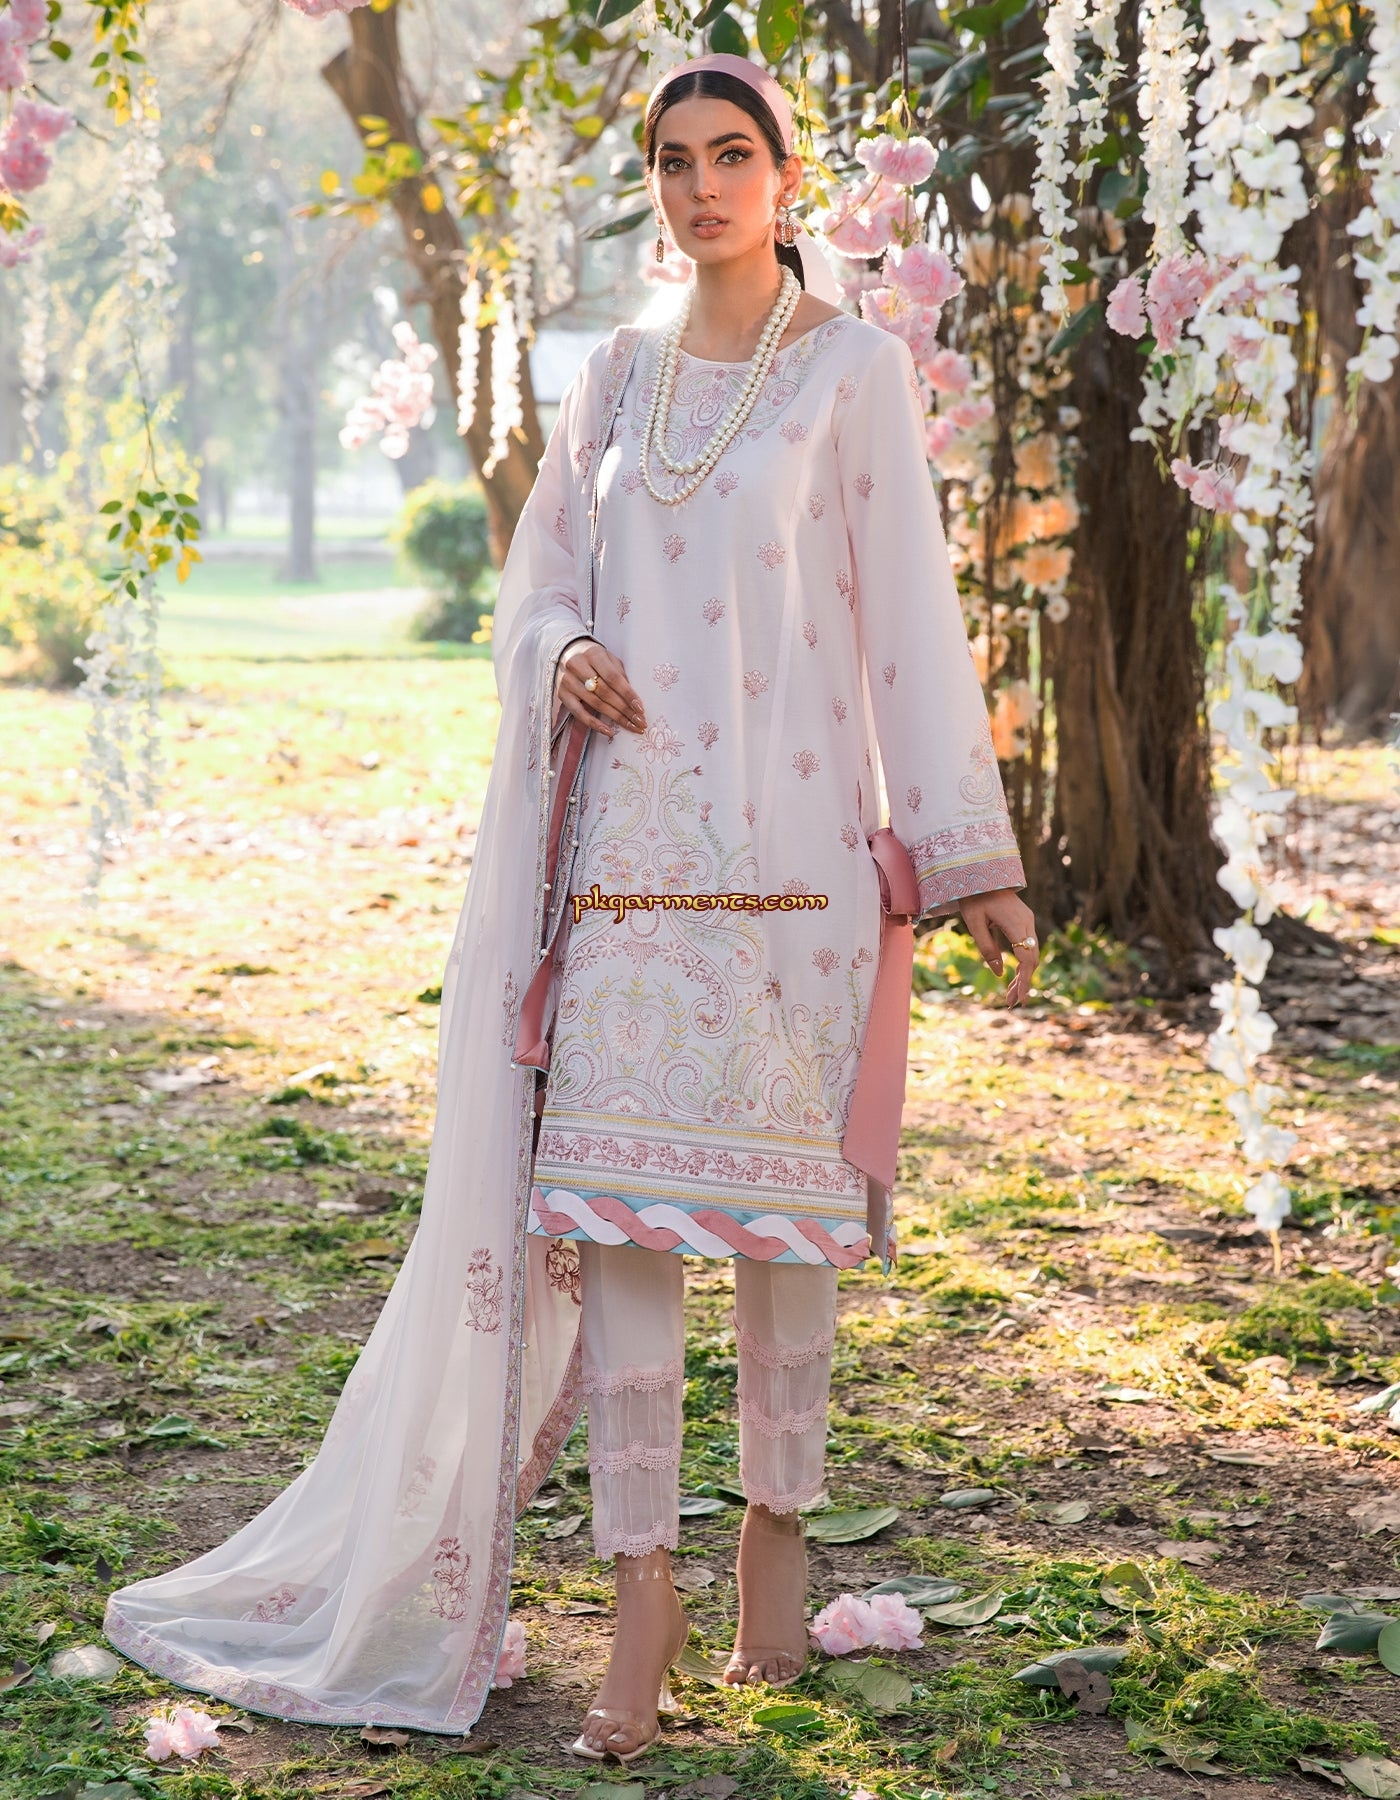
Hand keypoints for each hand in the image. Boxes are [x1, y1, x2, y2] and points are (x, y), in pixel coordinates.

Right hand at [554, 640, 646, 737]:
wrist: (566, 652)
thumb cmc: (593, 657)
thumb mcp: (608, 658)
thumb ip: (620, 674)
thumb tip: (633, 698)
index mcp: (593, 654)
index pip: (613, 678)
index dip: (628, 694)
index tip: (640, 709)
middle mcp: (577, 666)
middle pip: (605, 692)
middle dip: (625, 709)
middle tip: (640, 722)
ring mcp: (567, 681)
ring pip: (595, 703)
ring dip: (615, 717)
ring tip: (631, 726)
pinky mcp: (562, 694)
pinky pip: (579, 713)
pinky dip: (594, 724)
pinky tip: (609, 731)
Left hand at [959, 889, 1039, 1007]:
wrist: (982, 874)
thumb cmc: (974, 898)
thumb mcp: (975, 924)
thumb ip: (987, 948)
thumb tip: (999, 974)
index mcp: (1016, 923)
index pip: (1026, 958)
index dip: (1024, 980)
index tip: (1019, 998)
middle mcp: (1027, 923)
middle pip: (1031, 959)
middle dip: (1022, 982)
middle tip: (1010, 1003)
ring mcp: (1028, 921)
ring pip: (1031, 955)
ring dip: (1022, 975)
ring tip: (1010, 995)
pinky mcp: (1025, 921)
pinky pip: (1027, 947)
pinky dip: (1022, 964)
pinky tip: (1013, 977)